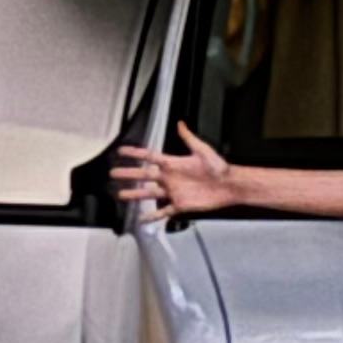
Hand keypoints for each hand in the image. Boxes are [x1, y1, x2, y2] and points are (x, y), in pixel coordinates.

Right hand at [112, 122, 236, 224]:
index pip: (149, 157)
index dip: (135, 154)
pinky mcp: (180, 205)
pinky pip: (163, 211)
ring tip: (121, 195)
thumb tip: (181, 123)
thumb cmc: (218, 167)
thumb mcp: (202, 150)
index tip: (121, 152)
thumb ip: (189, 138)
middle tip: (113, 174)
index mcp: (173, 163)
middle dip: (128, 174)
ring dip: (135, 194)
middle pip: (144, 176)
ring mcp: (173, 192)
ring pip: (149, 194)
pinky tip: (142, 219)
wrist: (228, 185)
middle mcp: (170, 177)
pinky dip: (152, 216)